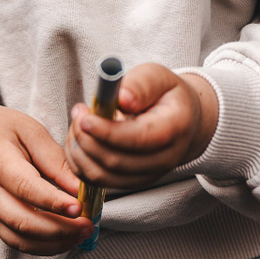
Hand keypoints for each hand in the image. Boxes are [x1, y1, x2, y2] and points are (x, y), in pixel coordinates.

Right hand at [0, 87, 91, 254]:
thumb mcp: (25, 128)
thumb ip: (53, 157)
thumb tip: (80, 187)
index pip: (25, 187)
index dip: (53, 201)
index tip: (80, 207)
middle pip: (22, 221)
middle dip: (60, 230)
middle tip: (88, 225)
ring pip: (18, 239)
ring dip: (53, 243)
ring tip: (81, 235)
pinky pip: (13, 240)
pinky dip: (41, 246)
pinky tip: (62, 238)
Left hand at [64, 63, 217, 192]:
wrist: (183, 120)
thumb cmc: (166, 95)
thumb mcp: (158, 76)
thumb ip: (141, 84)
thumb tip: (123, 98)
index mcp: (174, 128)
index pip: (139, 138)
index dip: (107, 131)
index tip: (85, 118)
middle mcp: (165, 158)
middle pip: (117, 161)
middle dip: (87, 138)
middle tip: (79, 113)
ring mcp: (148, 174)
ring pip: (103, 175)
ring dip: (80, 151)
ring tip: (77, 124)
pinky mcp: (132, 181)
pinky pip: (97, 181)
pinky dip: (79, 163)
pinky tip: (78, 140)